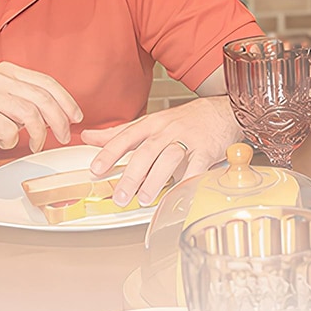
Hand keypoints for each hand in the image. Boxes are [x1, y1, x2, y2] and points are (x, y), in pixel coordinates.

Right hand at [0, 62, 84, 162]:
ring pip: (30, 115)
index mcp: (7, 72)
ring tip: (35, 146)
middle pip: (42, 98)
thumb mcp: (4, 103)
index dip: (66, 101)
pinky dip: (13, 141)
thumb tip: (62, 114)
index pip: (46, 82)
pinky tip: (5, 142)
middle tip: (64, 137)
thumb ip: (28, 102)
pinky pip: (10, 131)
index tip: (76, 117)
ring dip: (39, 135)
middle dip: (60, 121)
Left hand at [80, 96, 239, 207]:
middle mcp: (168, 131)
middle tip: (121, 196)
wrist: (222, 112)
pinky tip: (179, 193)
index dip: (110, 152)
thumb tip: (88, 137)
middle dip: (132, 176)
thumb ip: (119, 133)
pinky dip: (188, 181)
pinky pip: (197, 166)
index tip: (96, 169)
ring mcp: (188, 139)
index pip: (126, 137)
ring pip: (169, 158)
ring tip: (145, 199)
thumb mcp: (150, 123)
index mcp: (152, 124)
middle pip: (146, 152)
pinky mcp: (207, 150)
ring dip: (155, 180)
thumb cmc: (184, 121)